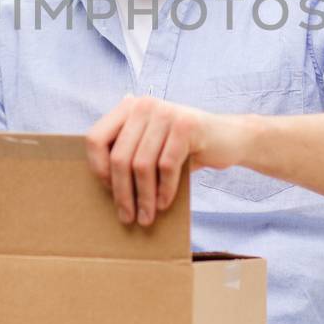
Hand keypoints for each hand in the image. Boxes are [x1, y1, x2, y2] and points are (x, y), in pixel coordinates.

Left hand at [84, 95, 246, 225]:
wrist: (228, 138)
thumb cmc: (184, 148)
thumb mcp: (151, 145)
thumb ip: (128, 153)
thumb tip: (103, 188)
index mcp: (128, 108)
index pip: (95, 139)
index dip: (98, 168)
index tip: (109, 190)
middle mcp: (144, 106)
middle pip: (120, 156)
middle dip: (122, 193)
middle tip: (128, 217)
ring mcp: (165, 113)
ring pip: (142, 165)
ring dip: (144, 197)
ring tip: (146, 217)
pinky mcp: (187, 125)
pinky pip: (167, 166)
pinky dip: (165, 190)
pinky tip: (165, 204)